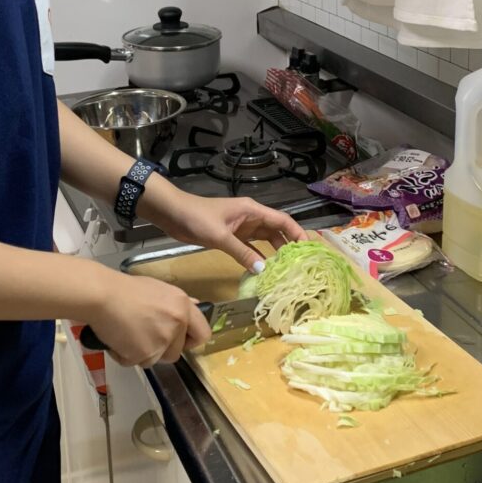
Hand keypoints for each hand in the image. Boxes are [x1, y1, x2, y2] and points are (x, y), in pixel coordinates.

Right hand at [83, 271, 210, 367]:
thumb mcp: (158, 289)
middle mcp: (177, 324)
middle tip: (142, 335)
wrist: (102, 295)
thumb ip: (176, 304)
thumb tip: (194, 307)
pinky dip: (125, 355)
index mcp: (182, 307)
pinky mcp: (145, 354)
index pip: (203, 333)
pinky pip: (136, 362)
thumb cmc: (125, 289)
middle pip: (176, 352)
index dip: (191, 340)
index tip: (180, 341)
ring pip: (156, 360)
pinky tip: (117, 338)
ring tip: (127, 334)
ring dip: (142, 353)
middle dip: (161, 349)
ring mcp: (162, 341)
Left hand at [143, 183, 308, 275]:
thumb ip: (242, 253)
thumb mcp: (220, 236)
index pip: (283, 220)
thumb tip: (264, 270)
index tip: (309, 250)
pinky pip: (250, 248)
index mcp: (252, 210)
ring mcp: (241, 227)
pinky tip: (264, 271)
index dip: (298, 233)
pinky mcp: (231, 236)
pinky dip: (258, 258)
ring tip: (287, 270)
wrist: (172, 213)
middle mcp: (251, 218)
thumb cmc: (196, 218)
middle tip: (301, 265)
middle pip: (277, 231)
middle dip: (290, 246)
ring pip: (264, 240)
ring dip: (275, 253)